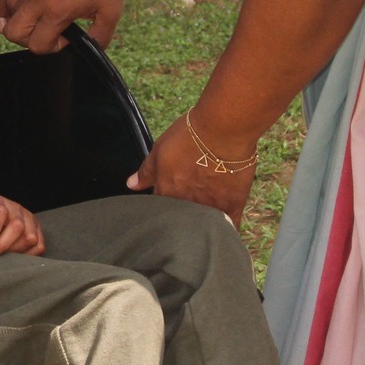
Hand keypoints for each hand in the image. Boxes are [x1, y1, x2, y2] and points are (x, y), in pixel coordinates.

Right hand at [0, 0, 128, 52]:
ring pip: (9, 15)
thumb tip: (92, 47)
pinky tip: (44, 2)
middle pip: (12, 33)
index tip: (69, 36)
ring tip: (46, 17)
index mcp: (56, 10)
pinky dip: (22, 6)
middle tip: (52, 31)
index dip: (53, 47)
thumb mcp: (111, 12)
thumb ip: (100, 37)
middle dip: (30, 39)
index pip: (37, 45)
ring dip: (24, 22)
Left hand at [0, 193, 44, 257]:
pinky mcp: (37, 231)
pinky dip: (28, 256)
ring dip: (15, 251)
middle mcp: (17, 209)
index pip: (0, 212)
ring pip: (30, 237)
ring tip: (1, 256)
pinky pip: (39, 246)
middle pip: (17, 226)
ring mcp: (29, 220)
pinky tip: (15, 258)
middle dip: (4, 243)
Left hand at [130, 113, 255, 226]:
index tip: (164, 209)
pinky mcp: (232, 206)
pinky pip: (230, 228)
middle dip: (180, 222)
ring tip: (202, 225)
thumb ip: (146, 171)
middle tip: (184, 215)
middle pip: (180, 221)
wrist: (222, 130)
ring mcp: (210, 207)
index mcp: (167, 192)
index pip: (158, 210)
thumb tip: (132, 184)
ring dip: (200, 227)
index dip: (161, 210)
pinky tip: (224, 234)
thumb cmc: (191, 136)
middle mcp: (187, 204)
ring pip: (202, 226)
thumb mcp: (160, 150)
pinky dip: (226, 231)